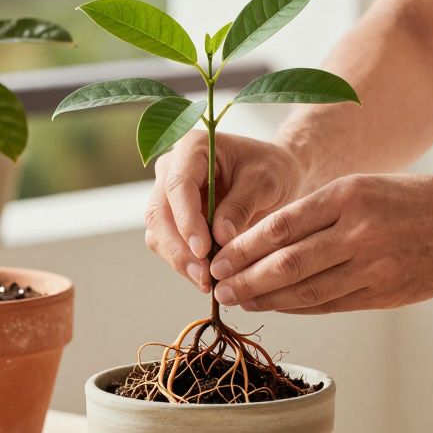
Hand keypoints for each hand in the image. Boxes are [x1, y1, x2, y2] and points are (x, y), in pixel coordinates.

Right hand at [145, 130, 306, 291]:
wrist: (274, 176)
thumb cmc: (272, 170)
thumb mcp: (266, 181)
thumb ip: (242, 205)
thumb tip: (219, 238)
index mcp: (192, 148)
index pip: (178, 186)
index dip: (187, 221)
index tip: (204, 250)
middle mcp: (171, 169)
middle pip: (159, 213)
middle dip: (179, 249)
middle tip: (204, 277)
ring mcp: (167, 194)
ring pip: (158, 233)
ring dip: (179, 261)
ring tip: (207, 283)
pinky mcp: (172, 218)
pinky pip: (168, 244)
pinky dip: (184, 264)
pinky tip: (206, 278)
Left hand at [207, 173, 432, 313]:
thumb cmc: (409, 200)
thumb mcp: (362, 188)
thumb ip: (317, 212)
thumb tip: (260, 241)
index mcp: (348, 196)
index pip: (280, 226)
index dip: (242, 248)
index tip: (217, 258)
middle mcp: (358, 231)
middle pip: (286, 263)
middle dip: (245, 279)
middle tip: (218, 287)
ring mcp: (374, 266)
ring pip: (306, 291)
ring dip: (266, 299)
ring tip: (241, 300)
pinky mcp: (385, 293)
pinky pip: (330, 305)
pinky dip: (298, 307)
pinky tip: (277, 306)